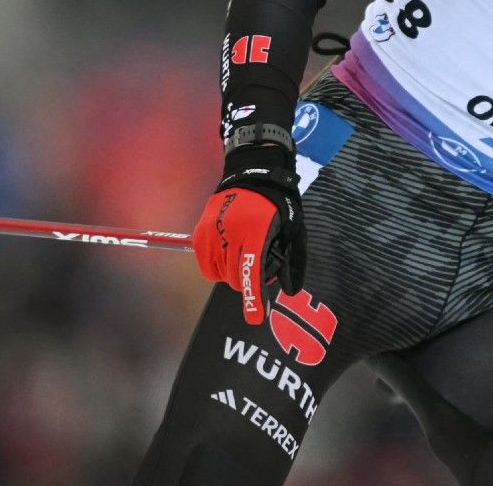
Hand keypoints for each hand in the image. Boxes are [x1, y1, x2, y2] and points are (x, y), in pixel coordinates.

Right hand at [192, 143, 304, 323]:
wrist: (251, 174)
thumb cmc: (276, 203)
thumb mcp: (292, 229)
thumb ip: (291, 260)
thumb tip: (290, 290)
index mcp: (255, 232)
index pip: (252, 273)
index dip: (254, 298)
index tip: (255, 319)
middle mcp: (230, 233)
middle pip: (234, 278)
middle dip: (246, 284)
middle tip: (257, 270)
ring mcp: (211, 232)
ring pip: (218, 274)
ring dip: (231, 276)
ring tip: (242, 259)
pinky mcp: (200, 232)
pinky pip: (205, 265)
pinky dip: (216, 268)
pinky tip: (227, 257)